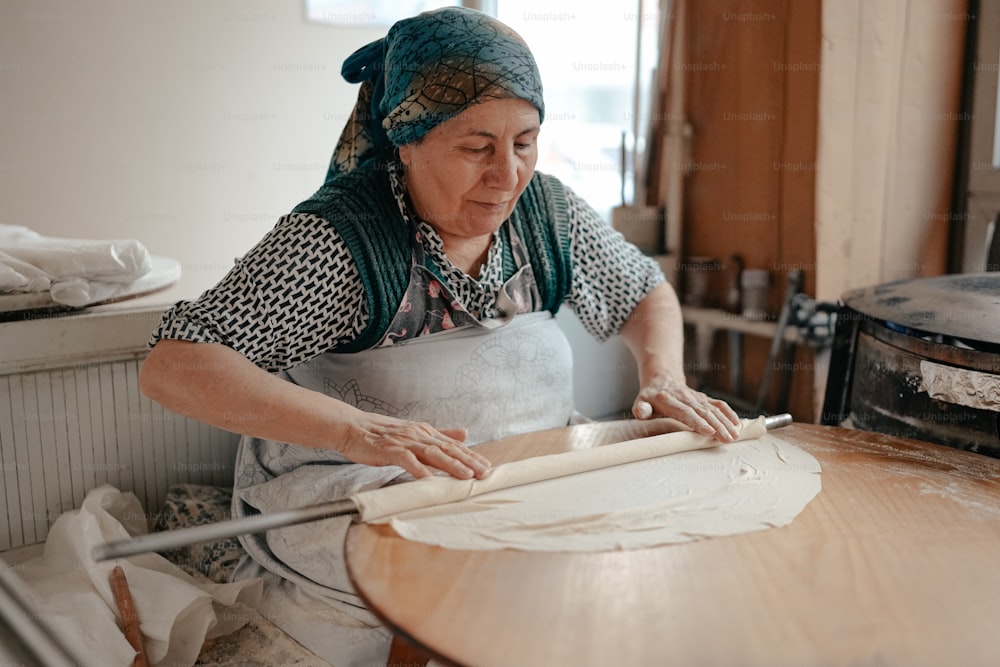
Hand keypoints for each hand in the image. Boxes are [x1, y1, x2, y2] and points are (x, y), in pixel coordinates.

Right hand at [338, 415, 492, 479]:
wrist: (354, 427)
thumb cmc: (383, 434)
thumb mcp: (415, 431)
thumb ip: (440, 434)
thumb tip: (465, 433)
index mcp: (426, 432)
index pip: (453, 445)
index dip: (471, 456)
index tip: (487, 467)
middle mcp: (419, 435)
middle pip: (447, 449)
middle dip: (468, 462)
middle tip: (484, 474)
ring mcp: (404, 442)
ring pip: (432, 453)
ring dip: (450, 465)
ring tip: (466, 476)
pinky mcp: (389, 450)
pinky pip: (406, 460)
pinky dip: (418, 469)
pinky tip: (428, 479)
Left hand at [632, 374, 740, 441]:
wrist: (662, 378)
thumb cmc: (650, 397)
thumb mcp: (641, 401)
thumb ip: (641, 408)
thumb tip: (641, 413)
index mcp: (668, 400)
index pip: (685, 412)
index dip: (697, 422)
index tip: (709, 432)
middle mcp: (685, 397)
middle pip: (703, 412)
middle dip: (717, 426)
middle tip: (728, 439)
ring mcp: (696, 397)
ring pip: (713, 409)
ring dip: (725, 422)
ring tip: (734, 435)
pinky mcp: (704, 398)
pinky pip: (718, 404)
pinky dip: (728, 413)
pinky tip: (737, 423)